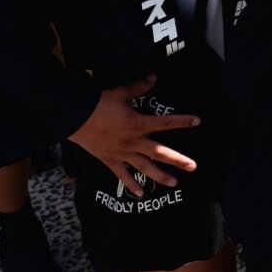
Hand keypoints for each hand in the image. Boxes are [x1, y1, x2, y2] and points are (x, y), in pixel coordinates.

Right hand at [69, 76, 199, 197]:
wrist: (74, 117)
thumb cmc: (98, 103)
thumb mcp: (121, 93)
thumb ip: (140, 87)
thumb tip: (154, 77)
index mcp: (138, 123)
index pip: (165, 123)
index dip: (182, 121)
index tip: (198, 122)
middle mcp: (133, 141)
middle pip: (160, 152)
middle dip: (178, 160)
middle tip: (193, 167)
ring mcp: (122, 153)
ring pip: (144, 167)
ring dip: (160, 176)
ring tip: (174, 183)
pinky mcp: (110, 160)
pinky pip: (122, 175)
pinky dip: (131, 185)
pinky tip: (141, 194)